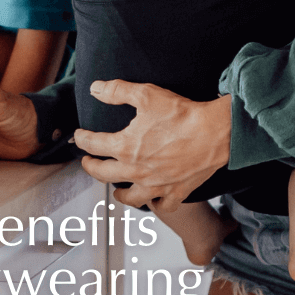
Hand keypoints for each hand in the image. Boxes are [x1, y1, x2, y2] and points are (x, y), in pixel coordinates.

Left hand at [73, 81, 231, 210]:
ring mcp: (156, 185)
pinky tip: (151, 198)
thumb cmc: (181, 114)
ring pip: (129, 198)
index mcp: (126, 147)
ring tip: (115, 187)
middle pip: (103, 174)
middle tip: (87, 162)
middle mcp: (137, 171)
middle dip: (91, 167)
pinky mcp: (176, 192)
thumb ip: (117, 91)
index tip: (79, 136)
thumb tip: (95, 88)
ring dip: (118, 192)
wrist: (215, 132)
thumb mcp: (146, 95)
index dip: (82, 139)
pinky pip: (160, 206)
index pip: (93, 145)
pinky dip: (153, 204)